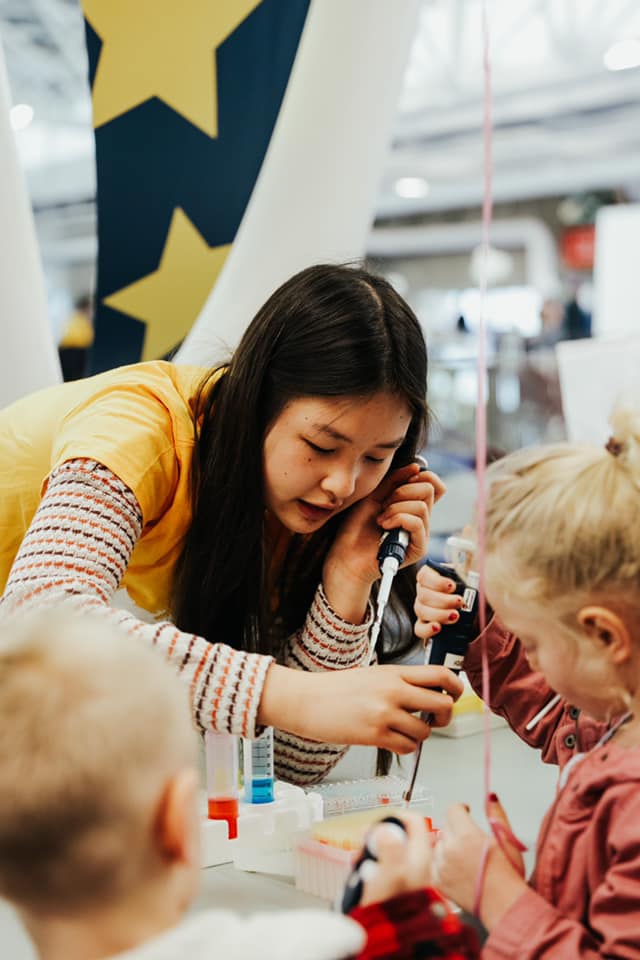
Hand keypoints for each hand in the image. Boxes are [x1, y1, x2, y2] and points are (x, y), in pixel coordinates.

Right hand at [258, 662, 462, 753]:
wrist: (307, 700)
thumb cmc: (337, 689)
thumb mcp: (373, 675)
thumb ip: (401, 682)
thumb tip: (430, 695)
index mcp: (394, 672)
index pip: (440, 675)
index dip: (456, 687)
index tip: (454, 695)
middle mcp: (393, 690)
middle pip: (442, 704)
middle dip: (446, 716)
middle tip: (436, 720)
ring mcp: (384, 713)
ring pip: (425, 731)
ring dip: (420, 735)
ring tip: (404, 730)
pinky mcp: (375, 735)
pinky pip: (408, 747)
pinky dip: (406, 747)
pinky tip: (393, 740)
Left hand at [323, 464, 446, 621]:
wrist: (345, 556)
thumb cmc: (356, 528)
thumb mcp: (373, 496)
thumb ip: (394, 481)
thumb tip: (416, 466)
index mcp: (412, 505)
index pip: (433, 484)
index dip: (419, 476)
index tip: (397, 484)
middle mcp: (421, 518)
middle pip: (429, 489)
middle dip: (402, 491)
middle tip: (384, 505)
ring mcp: (421, 534)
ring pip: (421, 506)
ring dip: (395, 508)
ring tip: (381, 520)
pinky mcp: (418, 548)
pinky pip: (417, 523)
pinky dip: (398, 519)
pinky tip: (384, 526)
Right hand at [358, 813, 434, 906]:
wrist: (386, 943)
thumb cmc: (389, 915)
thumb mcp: (388, 877)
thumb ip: (389, 850)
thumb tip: (386, 830)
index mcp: (422, 860)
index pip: (416, 822)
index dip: (395, 817)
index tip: (378, 823)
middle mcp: (421, 868)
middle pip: (403, 836)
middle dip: (380, 836)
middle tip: (365, 842)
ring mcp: (412, 880)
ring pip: (394, 853)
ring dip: (375, 852)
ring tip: (361, 861)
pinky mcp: (402, 891)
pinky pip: (389, 869)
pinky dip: (376, 867)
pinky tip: (366, 877)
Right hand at [414, 561, 468, 642]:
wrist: (478, 609)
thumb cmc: (473, 590)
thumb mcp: (470, 577)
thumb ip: (466, 571)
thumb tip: (467, 566)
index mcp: (432, 576)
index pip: (424, 576)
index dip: (437, 582)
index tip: (453, 586)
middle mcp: (424, 591)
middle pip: (423, 595)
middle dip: (443, 600)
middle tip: (460, 602)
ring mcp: (423, 609)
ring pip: (421, 611)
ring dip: (439, 614)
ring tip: (455, 616)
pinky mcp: (425, 625)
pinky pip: (419, 629)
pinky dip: (427, 629)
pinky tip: (438, 628)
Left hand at [431, 799, 526, 929]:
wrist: (504, 907)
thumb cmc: (508, 875)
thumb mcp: (507, 840)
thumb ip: (497, 815)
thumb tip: (491, 797)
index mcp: (466, 835)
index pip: (453, 809)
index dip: (462, 809)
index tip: (466, 812)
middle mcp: (450, 849)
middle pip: (446, 826)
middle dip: (457, 829)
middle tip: (471, 841)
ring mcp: (441, 866)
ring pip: (438, 844)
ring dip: (448, 846)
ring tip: (466, 858)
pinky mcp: (437, 881)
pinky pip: (433, 862)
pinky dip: (442, 863)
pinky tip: (458, 870)